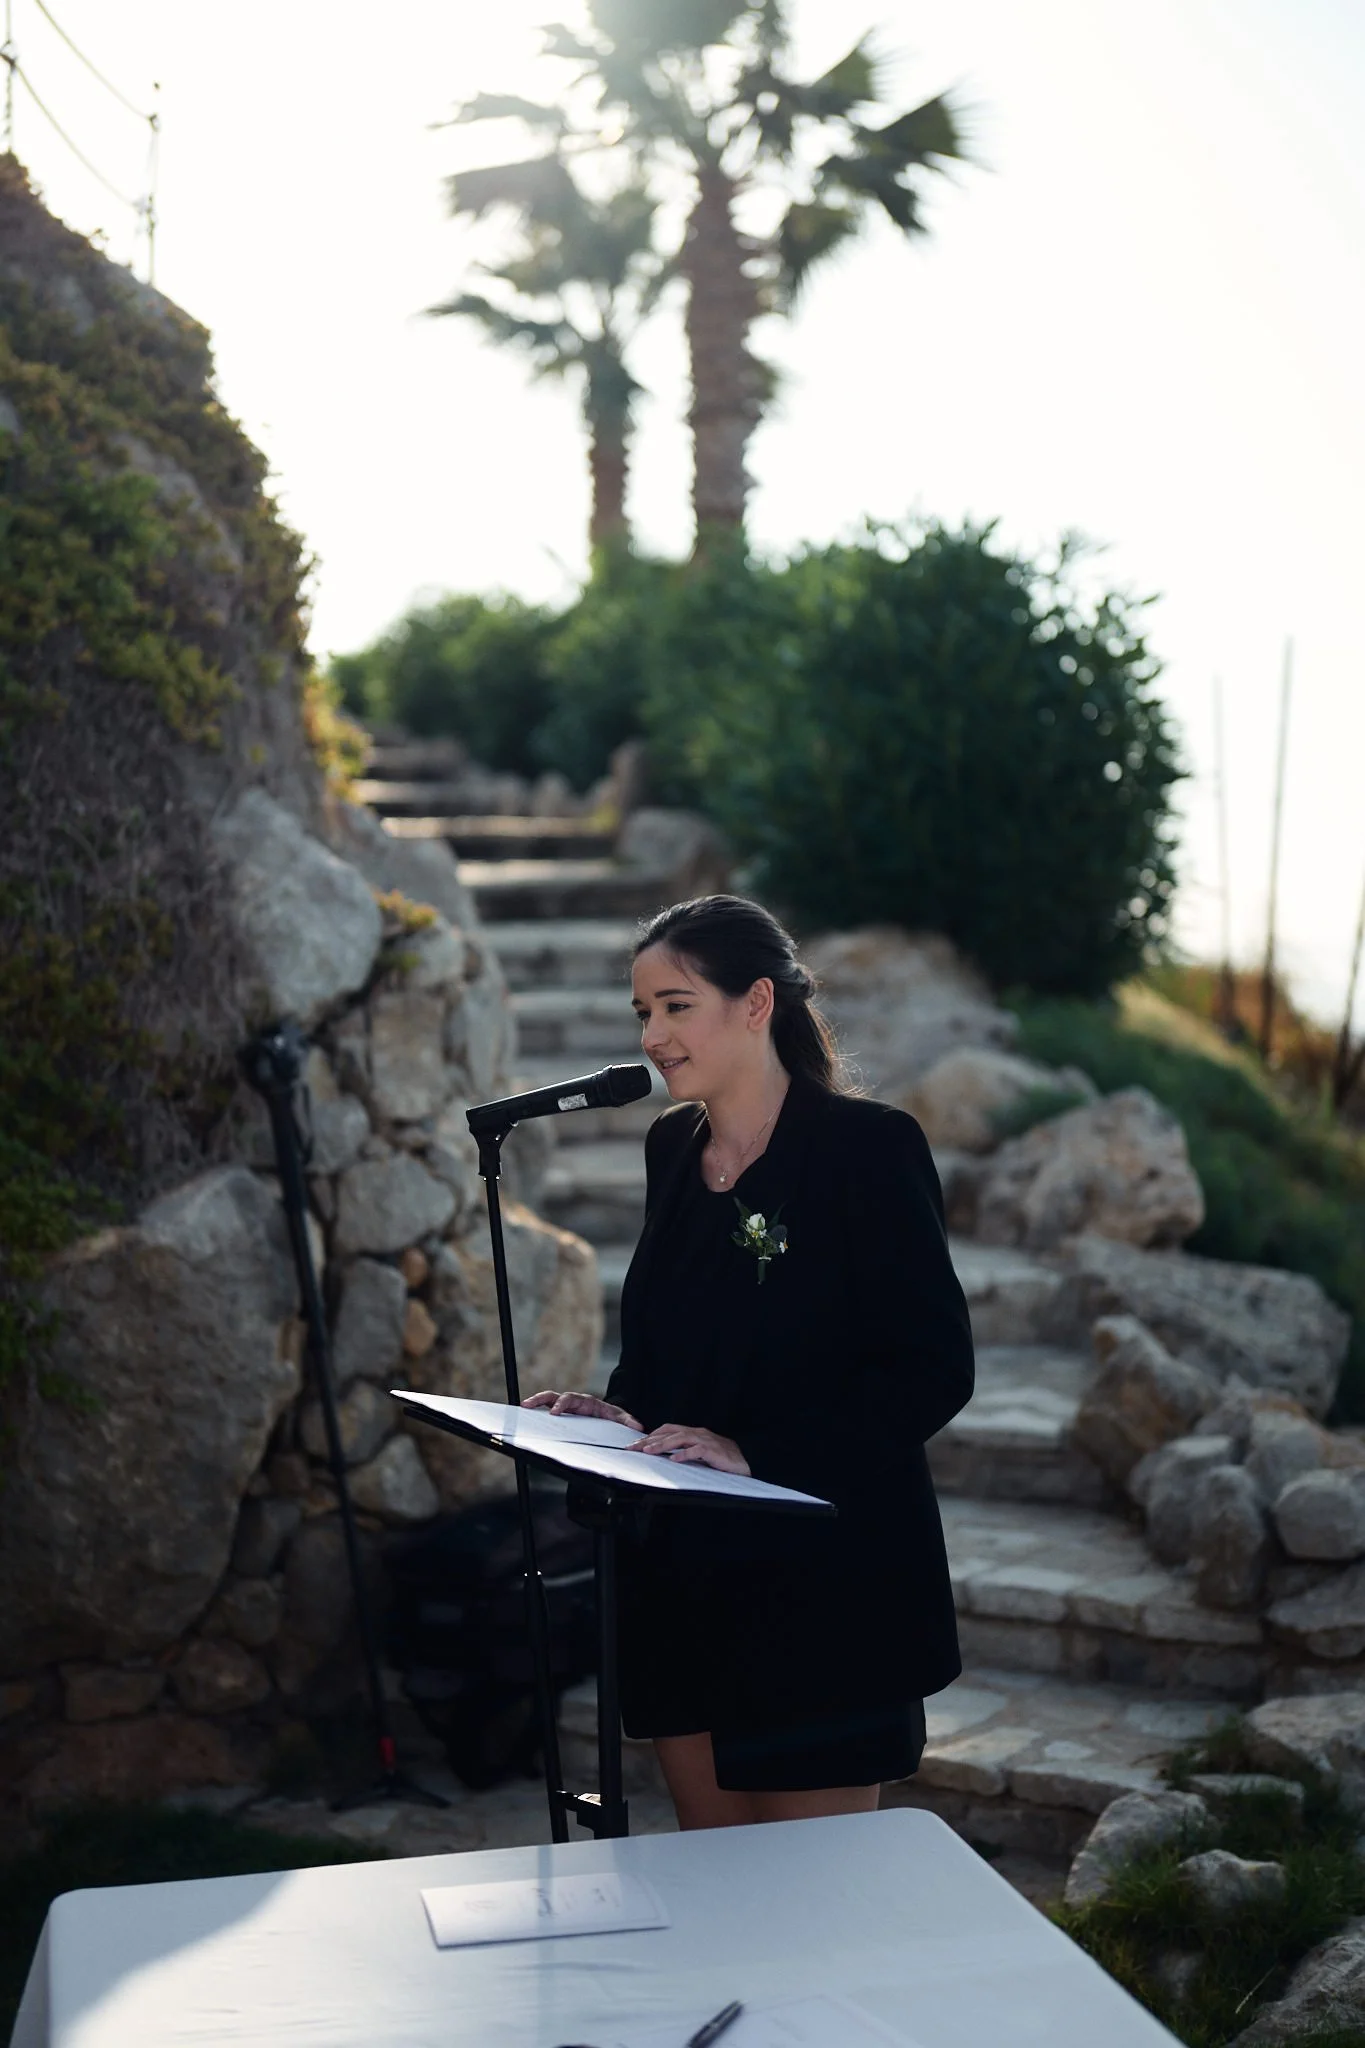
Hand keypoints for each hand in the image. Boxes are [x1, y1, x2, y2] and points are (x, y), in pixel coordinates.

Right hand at [522, 1390, 642, 1429]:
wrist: (608, 1415)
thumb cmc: (611, 1416)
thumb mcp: (619, 1418)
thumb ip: (628, 1421)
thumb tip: (638, 1426)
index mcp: (585, 1401)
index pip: (570, 1399)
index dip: (561, 1404)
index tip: (554, 1413)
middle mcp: (573, 1402)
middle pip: (554, 1396)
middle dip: (540, 1400)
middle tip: (528, 1405)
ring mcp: (566, 1408)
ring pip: (547, 1401)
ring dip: (535, 1403)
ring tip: (522, 1408)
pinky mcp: (562, 1414)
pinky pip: (547, 1410)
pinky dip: (538, 1413)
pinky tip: (528, 1420)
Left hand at [631, 1424, 749, 1475]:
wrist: (745, 1461)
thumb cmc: (721, 1458)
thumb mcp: (699, 1452)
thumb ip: (685, 1450)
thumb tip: (664, 1455)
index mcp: (693, 1432)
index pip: (668, 1429)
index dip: (652, 1435)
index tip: (636, 1444)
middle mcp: (698, 1433)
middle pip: (670, 1433)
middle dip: (650, 1440)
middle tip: (634, 1448)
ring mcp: (705, 1440)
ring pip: (680, 1439)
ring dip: (662, 1445)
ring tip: (648, 1451)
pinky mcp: (713, 1450)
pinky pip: (697, 1450)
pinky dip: (684, 1454)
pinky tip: (673, 1459)